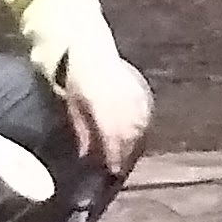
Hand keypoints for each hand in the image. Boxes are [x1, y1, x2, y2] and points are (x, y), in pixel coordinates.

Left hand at [61, 55, 153, 176]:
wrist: (91, 50)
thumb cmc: (77, 79)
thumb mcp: (73, 104)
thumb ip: (82, 129)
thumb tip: (86, 155)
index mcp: (102, 101)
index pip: (112, 134)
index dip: (114, 154)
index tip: (113, 170)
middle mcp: (123, 97)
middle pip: (129, 133)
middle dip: (126, 153)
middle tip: (121, 169)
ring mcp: (136, 93)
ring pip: (141, 126)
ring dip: (136, 144)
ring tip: (129, 157)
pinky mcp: (144, 90)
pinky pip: (147, 115)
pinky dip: (143, 130)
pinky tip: (138, 139)